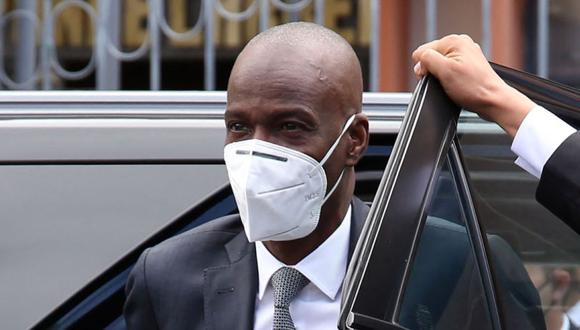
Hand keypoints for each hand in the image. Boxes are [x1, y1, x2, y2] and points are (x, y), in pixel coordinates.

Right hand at [412, 34, 534, 137]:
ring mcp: (465, 54)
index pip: (422, 51)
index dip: (423, 67)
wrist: (493, 101)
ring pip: (439, 65)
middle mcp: (460, 44)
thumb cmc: (473, 88)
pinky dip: (449, 79)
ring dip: (441, 76)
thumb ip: (427, 59)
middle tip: (445, 82)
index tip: (435, 77)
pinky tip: (457, 85)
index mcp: (453, 41)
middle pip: (430, 57)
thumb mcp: (444, 71)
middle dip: (432, 71)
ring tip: (452, 84)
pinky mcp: (468, 65)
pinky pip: (449, 70)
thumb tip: (419, 60)